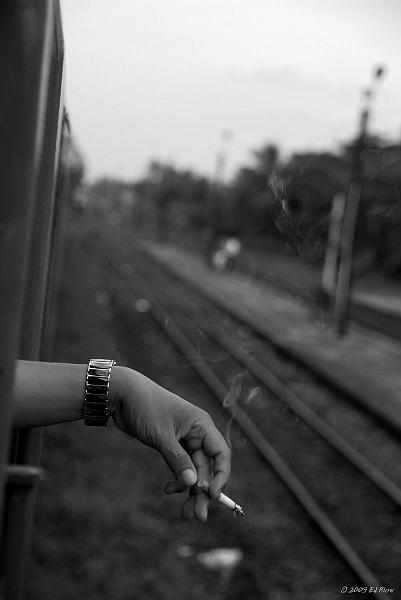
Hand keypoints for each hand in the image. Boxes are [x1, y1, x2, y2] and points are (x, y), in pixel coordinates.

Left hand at [110, 367, 230, 521]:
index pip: (221, 454)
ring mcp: (184, 441)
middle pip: (207, 468)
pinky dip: (177, 481)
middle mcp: (197, 433)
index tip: (213, 496)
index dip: (221, 476)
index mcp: (202, 425)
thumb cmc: (145, 407)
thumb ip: (177, 459)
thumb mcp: (161, 435)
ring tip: (185, 514)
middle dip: (203, 492)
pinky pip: (181, 468)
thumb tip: (193, 484)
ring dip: (190, 491)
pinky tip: (167, 490)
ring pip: (194, 471)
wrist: (122, 394)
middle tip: (198, 516)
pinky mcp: (172, 446)